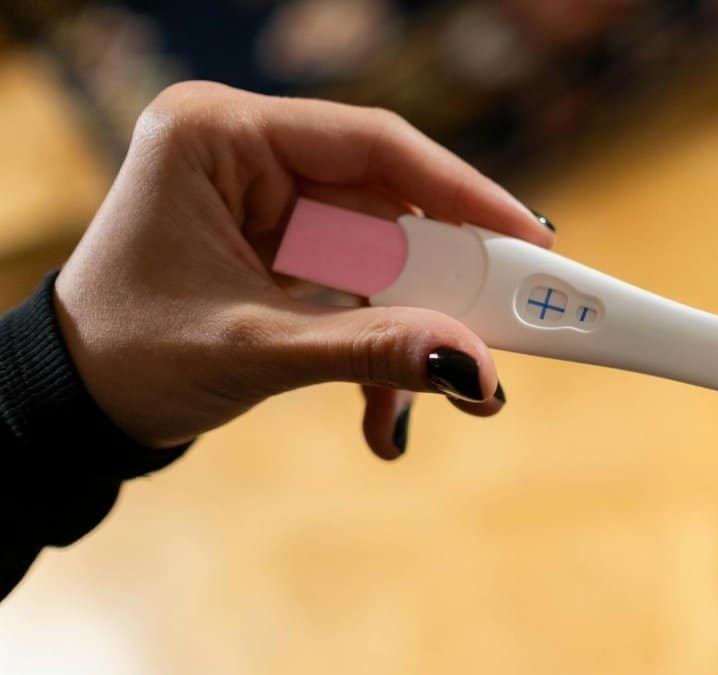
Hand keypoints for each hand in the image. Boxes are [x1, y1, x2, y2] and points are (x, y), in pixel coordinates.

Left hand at [54, 81, 553, 455]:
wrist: (75, 406)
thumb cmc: (129, 359)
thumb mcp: (256, 350)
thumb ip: (370, 350)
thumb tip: (473, 368)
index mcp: (217, 135)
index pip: (371, 143)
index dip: (462, 192)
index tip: (530, 237)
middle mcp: (248, 151)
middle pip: (389, 206)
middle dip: (445, 287)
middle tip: (508, 333)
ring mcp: (269, 196)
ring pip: (385, 255)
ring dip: (415, 332)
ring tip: (456, 399)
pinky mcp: (284, 241)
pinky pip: (361, 285)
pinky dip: (381, 347)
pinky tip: (386, 415)